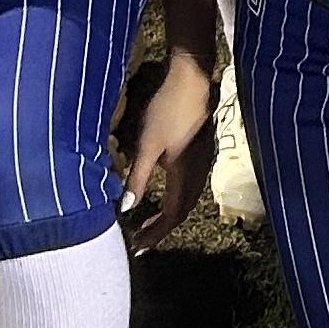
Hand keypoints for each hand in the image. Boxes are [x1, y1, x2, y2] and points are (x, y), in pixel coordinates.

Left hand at [119, 55, 215, 250]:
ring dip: (168, 215)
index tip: (138, 245)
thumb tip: (126, 208)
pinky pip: (189, 188)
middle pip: (182, 211)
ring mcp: (202, 163)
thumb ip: (138, 178)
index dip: (156, 232)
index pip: (172, 215)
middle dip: (161, 228)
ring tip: (148, 223)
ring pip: (187, 200)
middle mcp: (198, 173)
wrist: (191, 82)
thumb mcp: (147, 145)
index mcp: (185, 175)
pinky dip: (175, 201)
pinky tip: (164, 196)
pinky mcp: (200, 153)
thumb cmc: (167, 111)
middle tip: (140, 240)